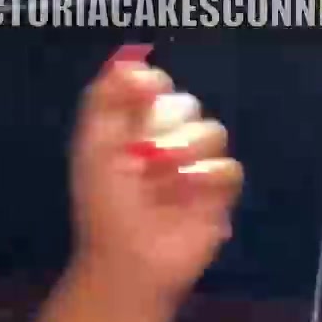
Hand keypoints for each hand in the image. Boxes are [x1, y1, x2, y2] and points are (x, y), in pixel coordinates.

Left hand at [70, 46, 243, 308]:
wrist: (128, 259)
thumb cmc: (104, 206)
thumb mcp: (92, 146)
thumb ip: (105, 97)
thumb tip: (135, 62)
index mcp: (137, 124)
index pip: (157, 84)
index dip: (152, 87)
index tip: (141, 98)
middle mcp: (169, 140)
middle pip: (188, 103)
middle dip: (168, 125)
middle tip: (146, 155)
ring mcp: (197, 167)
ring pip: (213, 132)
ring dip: (187, 152)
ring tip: (164, 183)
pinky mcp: (220, 196)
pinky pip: (230, 169)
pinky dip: (209, 179)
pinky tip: (188, 196)